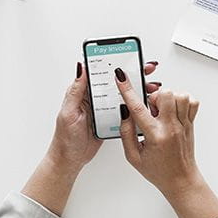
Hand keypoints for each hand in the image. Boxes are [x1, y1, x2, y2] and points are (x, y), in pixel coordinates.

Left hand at [22, 61, 160, 215]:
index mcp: (84, 91)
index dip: (115, 62)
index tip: (129, 57)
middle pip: (116, 81)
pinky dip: (137, 105)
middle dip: (133, 73)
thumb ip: (76, 90)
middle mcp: (95, 97)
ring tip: (152, 86)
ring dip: (138, 89)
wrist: (71, 159)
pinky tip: (146, 103)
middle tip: (147, 69)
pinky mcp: (111, 119)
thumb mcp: (69, 112)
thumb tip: (81, 67)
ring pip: (124, 94)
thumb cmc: (65, 137)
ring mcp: (104, 108)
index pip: (101, 71)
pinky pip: (125, 109)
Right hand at [115, 69, 217, 217]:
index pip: (138, 108)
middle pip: (165, 95)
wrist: (180, 180)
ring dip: (168, 98)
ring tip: (162, 111)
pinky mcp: (191, 123)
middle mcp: (172, 128)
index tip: (121, 77)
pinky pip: (192, 102)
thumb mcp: (133, 157)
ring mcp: (184, 124)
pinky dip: (182, 100)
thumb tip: (125, 112)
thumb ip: (126, 133)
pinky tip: (173, 110)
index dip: (127, 90)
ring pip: (180, 95)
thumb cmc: (158, 170)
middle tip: (150, 110)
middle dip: (153, 97)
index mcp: (155, 136)